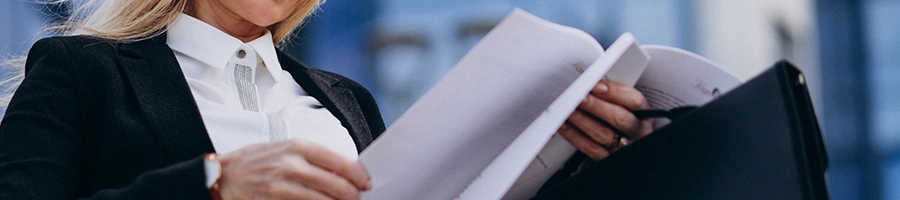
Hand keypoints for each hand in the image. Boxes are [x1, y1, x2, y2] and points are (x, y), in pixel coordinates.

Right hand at [216, 140, 370, 199]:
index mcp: (298, 146)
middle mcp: (292, 164)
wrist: (222, 175)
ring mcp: (282, 185)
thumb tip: (343, 171)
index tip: (366, 183)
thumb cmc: (255, 161)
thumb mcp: (285, 149)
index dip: (359, 175)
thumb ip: (313, 158)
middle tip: (357, 199)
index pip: (340, 162)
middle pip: (337, 185)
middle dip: (353, 196)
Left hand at [558, 81, 652, 159]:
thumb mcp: (623, 106)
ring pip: (602, 134)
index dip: (615, 92)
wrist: (620, 145)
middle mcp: (636, 132)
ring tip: (568, 110)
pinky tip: (564, 125)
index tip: (596, 85)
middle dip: (596, 106)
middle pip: (619, 118)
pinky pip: (589, 148)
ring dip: (582, 120)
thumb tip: (588, 82)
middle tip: (579, 97)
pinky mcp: (606, 158)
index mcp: (643, 114)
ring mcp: (622, 147)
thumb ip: (610, 95)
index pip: (634, 101)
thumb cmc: (619, 120)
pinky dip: (574, 135)